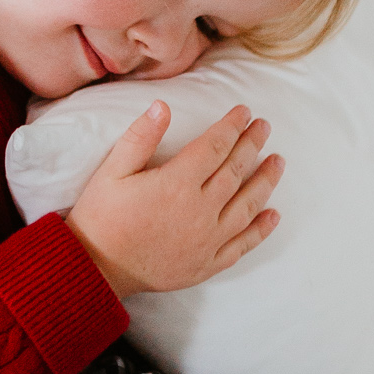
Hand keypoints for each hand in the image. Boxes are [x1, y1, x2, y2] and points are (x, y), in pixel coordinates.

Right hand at [64, 102, 282, 302]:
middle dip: (252, 145)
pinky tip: (273, 214)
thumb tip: (162, 105)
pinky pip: (242, 244)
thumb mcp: (112, 170)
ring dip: (265, 181)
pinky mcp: (207, 263)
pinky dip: (260, 229)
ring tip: (278, 162)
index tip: (245, 112)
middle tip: (265, 126)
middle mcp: (199, 210)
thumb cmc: (101, 217)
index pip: (214, 146)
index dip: (232, 126)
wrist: (96, 269)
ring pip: (247, 205)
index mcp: (176, 183)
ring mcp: (207, 240)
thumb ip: (140, 137)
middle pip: (235, 171)